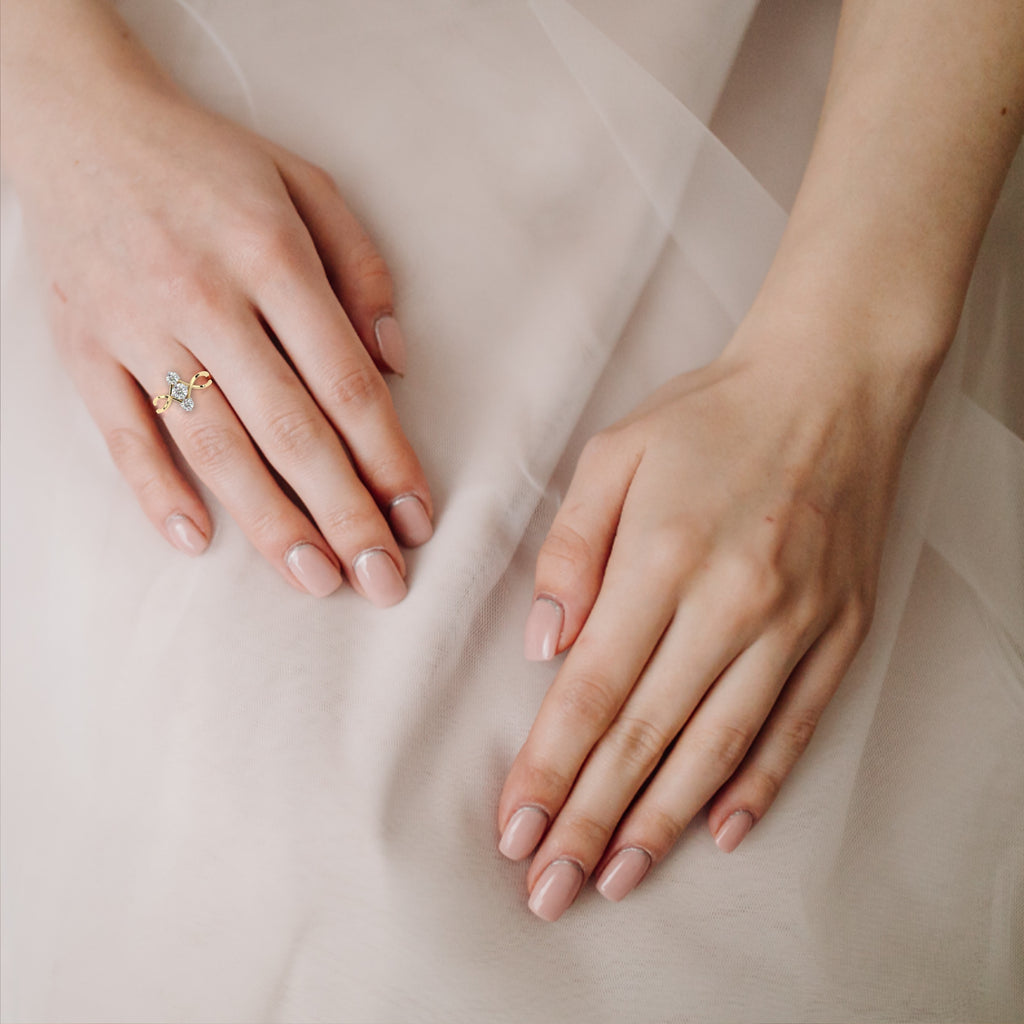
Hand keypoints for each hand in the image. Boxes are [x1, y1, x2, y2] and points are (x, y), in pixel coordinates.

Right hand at [13, 48, 431, 604]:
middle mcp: (206, 298)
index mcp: (271, 255)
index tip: (418, 518)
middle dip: (344, 514)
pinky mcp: (83, 347)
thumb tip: (398, 363)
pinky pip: (121, 433)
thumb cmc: (210, 162)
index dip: (388, 459)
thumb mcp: (307, 184)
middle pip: (290, 430)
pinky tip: (198, 542)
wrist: (79, 120)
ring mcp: (138, 327)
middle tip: (383, 581)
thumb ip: (363, 269)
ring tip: (316, 581)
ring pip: (214, 446)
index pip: (346, 383)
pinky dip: (156, 492)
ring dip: (269, 522)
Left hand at [497, 321, 915, 919]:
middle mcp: (731, 602)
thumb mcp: (614, 456)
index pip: (594, 689)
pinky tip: (722, 832)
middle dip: (590, 819)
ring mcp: (794, 623)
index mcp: (663, 557)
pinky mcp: (839, 630)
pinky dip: (758, 784)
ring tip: (619, 877)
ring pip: (719, 747)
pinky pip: (795, 724)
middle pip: (648, 736)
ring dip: (663, 821)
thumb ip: (570, 552)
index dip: (551, 766)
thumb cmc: (709, 415)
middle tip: (550, 888)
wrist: (829, 384)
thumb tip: (545, 645)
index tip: (517, 828)